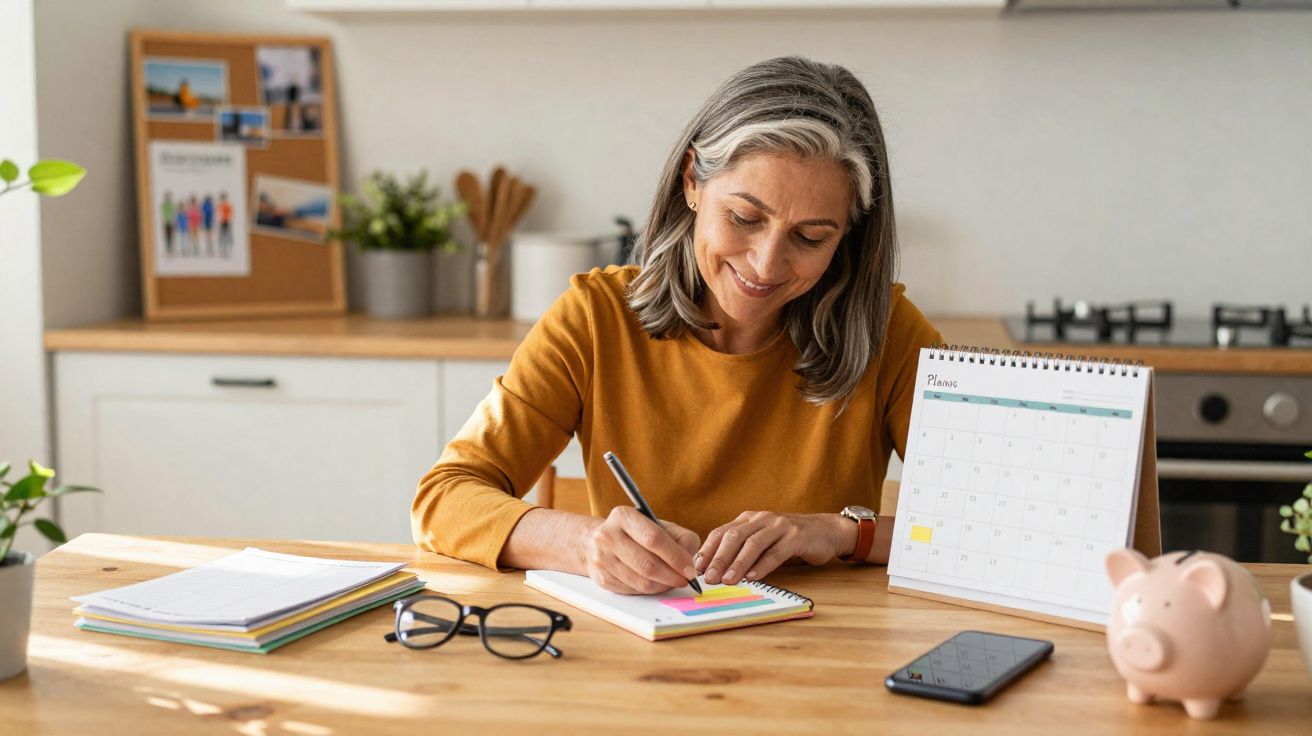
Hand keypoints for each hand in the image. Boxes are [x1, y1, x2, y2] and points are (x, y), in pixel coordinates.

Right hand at [583, 506, 700, 594]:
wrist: (598, 541)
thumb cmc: (636, 533)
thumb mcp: (660, 525)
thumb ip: (682, 538)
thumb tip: (690, 563)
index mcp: (624, 516)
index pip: (653, 538)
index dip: (676, 556)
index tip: (690, 569)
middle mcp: (607, 536)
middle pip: (647, 564)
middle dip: (672, 576)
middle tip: (685, 580)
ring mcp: (601, 559)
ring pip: (641, 582)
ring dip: (663, 585)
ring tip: (673, 581)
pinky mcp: (602, 578)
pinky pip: (633, 590)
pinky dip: (650, 590)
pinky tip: (657, 583)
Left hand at [696, 511, 853, 584]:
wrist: (826, 531)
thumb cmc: (789, 540)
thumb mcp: (763, 540)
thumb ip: (742, 550)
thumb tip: (715, 571)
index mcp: (749, 519)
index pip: (721, 532)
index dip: (707, 550)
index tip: (695, 568)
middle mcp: (762, 519)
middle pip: (734, 537)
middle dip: (718, 558)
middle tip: (708, 577)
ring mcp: (780, 526)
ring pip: (753, 544)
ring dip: (738, 563)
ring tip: (727, 580)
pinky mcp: (796, 537)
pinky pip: (776, 552)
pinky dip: (763, 565)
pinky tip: (753, 577)